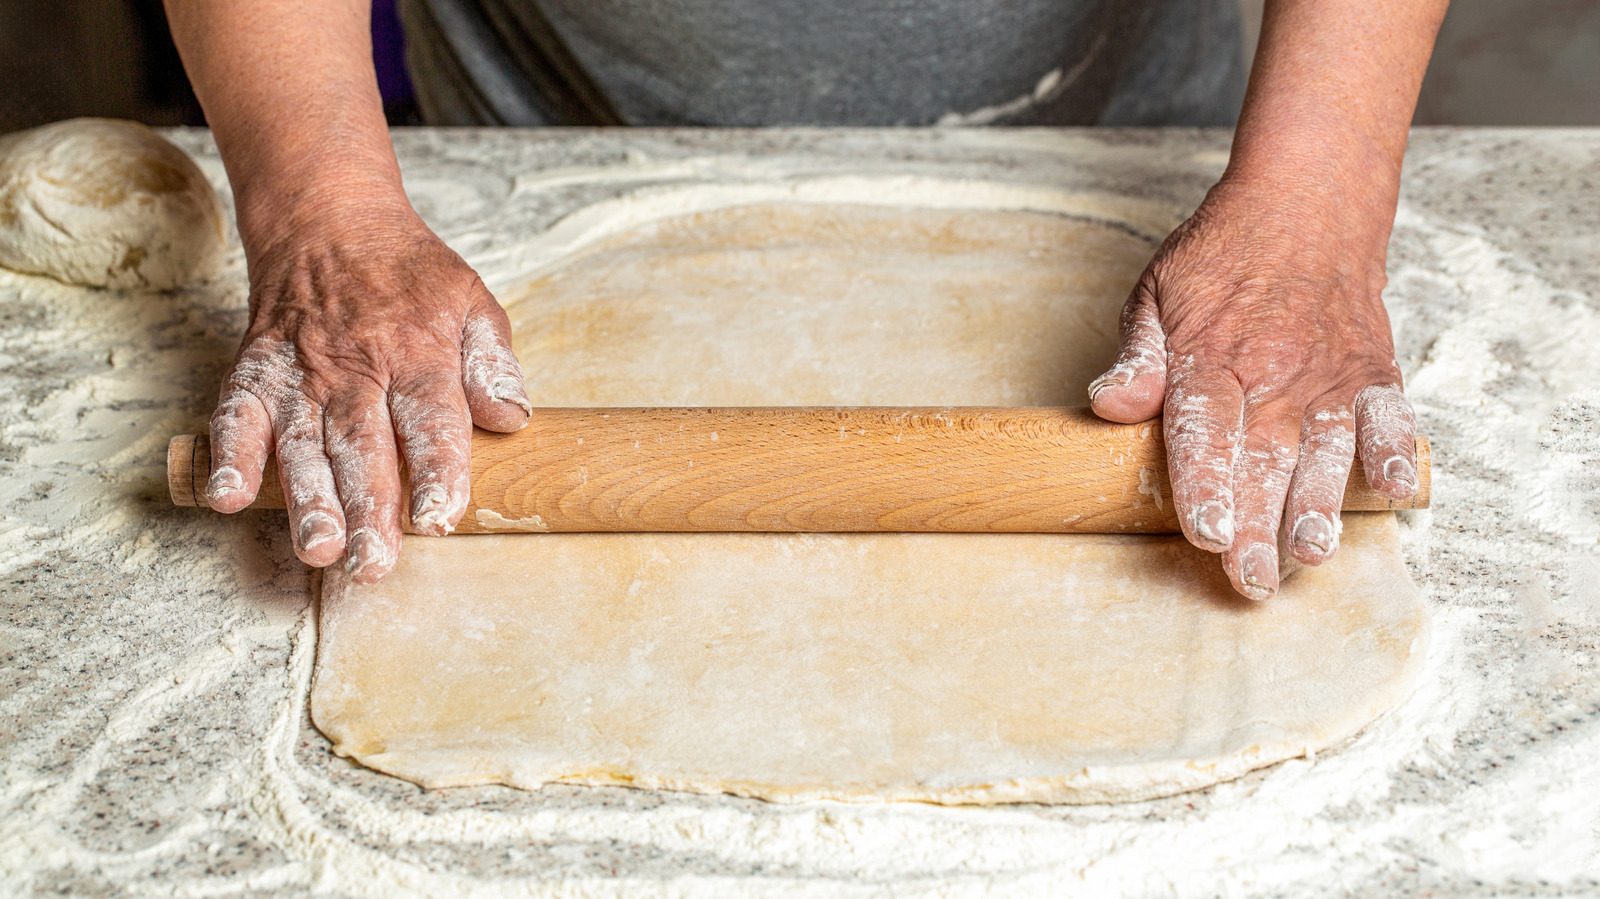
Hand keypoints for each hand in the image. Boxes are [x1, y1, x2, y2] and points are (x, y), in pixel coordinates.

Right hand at [204, 194, 530, 582]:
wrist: (328, 219)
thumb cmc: (409, 276)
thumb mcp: (471, 302)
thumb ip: (492, 362)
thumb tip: (511, 416)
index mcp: (418, 351)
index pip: (430, 416)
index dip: (436, 468)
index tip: (440, 517)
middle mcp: (357, 366)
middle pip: (363, 444)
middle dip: (368, 508)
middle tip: (373, 563)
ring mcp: (300, 372)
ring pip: (303, 443)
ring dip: (308, 499)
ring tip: (319, 549)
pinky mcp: (254, 373)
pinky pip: (237, 416)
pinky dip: (229, 456)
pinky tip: (229, 498)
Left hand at [1088, 177, 1417, 599]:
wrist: (1306, 199)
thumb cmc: (1221, 253)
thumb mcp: (1156, 292)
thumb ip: (1137, 357)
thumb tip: (1109, 405)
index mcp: (1212, 355)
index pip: (1206, 432)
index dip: (1206, 486)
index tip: (1207, 534)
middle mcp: (1273, 370)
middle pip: (1262, 459)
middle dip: (1256, 525)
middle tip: (1250, 580)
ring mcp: (1327, 372)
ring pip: (1324, 449)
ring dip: (1320, 504)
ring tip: (1311, 553)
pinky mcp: (1370, 369)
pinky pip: (1388, 415)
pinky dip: (1393, 452)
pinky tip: (1395, 492)